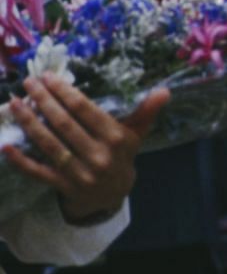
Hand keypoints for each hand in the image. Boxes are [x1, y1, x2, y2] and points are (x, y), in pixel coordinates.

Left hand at [5, 78, 168, 222]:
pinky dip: (22, 161)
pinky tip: (6, 146)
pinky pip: (39, 172)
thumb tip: (164, 91)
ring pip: (49, 145)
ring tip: (15, 103)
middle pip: (64, 124)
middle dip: (44, 101)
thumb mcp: (136, 135)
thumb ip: (146, 112)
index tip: (48, 77)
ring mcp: (81, 173)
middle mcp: (99, 156)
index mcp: (117, 139)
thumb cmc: (120, 156)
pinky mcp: (64, 186)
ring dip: (29, 123)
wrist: (112, 196)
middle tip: (28, 82)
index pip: (86, 111)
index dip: (65, 92)